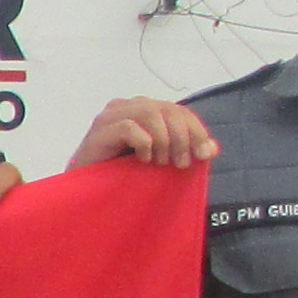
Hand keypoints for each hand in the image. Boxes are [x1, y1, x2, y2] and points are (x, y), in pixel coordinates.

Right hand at [69, 97, 218, 170]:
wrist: (86, 191)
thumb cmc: (121, 174)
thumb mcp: (160, 162)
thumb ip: (185, 152)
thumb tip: (212, 148)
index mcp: (143, 110)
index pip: (178, 109)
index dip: (196, 129)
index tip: (205, 154)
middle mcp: (127, 106)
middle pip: (167, 108)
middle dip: (181, 137)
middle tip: (182, 164)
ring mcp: (111, 116)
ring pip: (149, 112)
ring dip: (163, 140)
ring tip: (160, 163)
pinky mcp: (99, 131)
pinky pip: (129, 127)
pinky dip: (143, 144)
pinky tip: (142, 160)